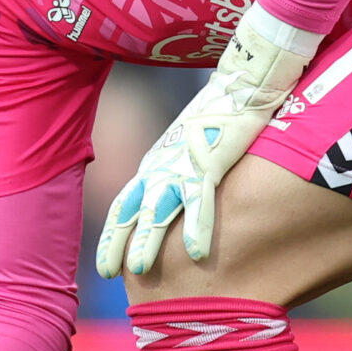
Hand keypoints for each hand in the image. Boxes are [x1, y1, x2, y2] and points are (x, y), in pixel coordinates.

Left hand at [96, 6, 319, 277]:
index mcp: (158, 162)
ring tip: (139, 269)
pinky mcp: (210, 159)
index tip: (107, 264)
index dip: (115, 233)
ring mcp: (183, 162)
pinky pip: (200, 199)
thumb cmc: (224, 110)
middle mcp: (163, 164)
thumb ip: (187, 171)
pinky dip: (196, 226)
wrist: (244, 77)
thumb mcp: (195, 145)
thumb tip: (189, 197)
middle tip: (110, 273)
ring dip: (148, 240)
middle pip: (132, 209)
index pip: (126, 203)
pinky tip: (194, 253)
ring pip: (159, 208)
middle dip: (119, 242)